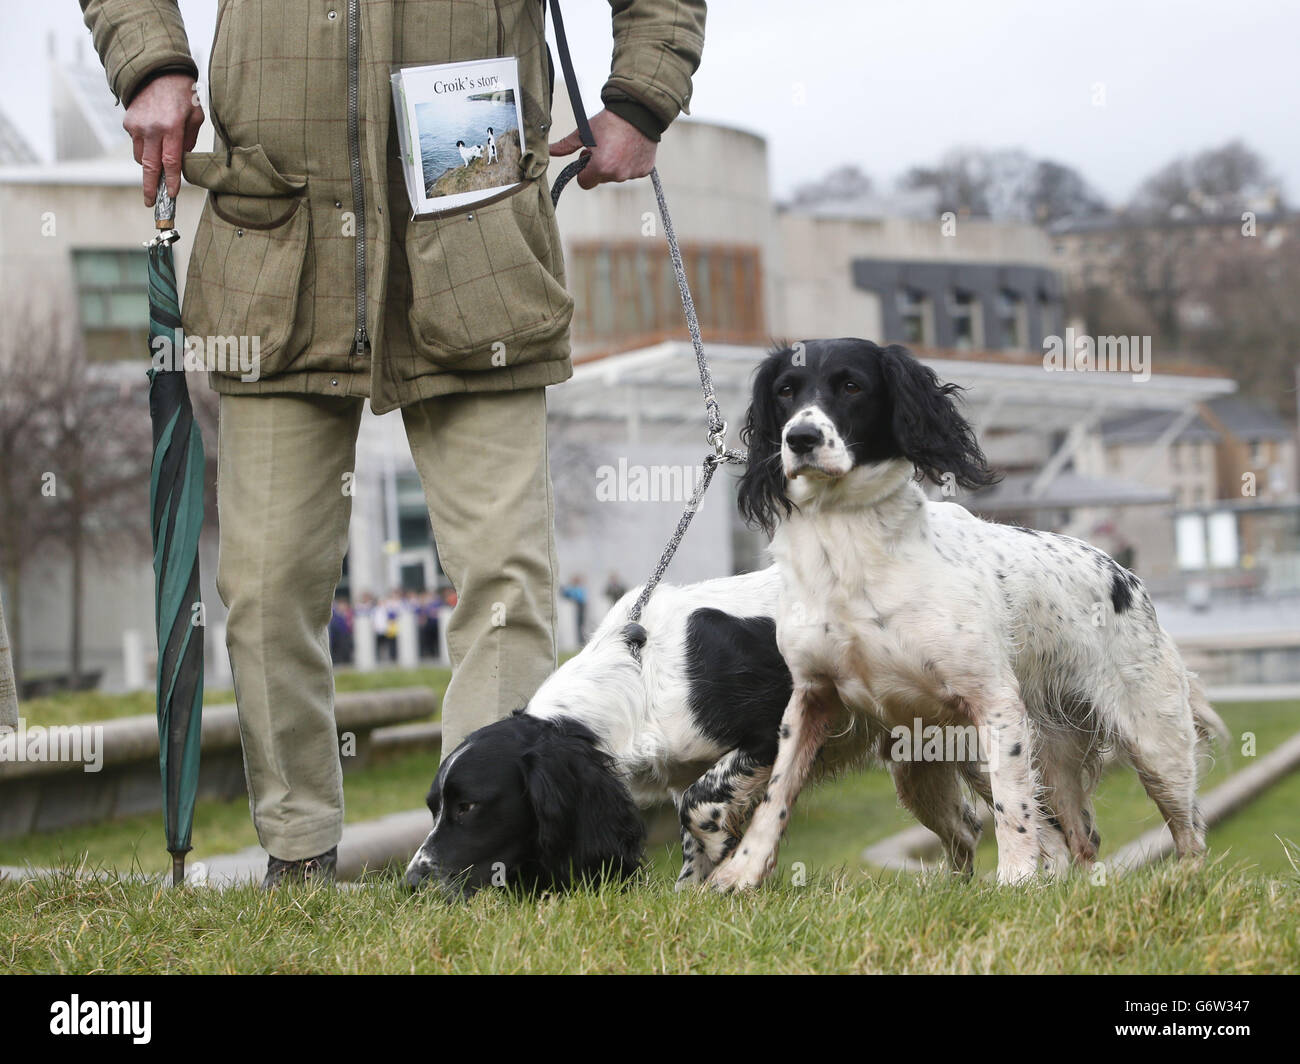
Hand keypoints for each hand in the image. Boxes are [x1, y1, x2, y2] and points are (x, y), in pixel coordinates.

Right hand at [123, 73, 204, 206]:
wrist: (157, 72)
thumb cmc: (183, 96)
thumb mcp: (195, 117)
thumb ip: (189, 142)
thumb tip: (181, 164)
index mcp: (172, 127)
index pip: (171, 162)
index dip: (170, 181)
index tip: (171, 195)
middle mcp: (151, 128)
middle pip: (149, 166)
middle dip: (150, 187)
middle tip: (151, 203)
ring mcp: (137, 126)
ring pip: (140, 158)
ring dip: (149, 168)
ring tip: (158, 171)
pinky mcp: (128, 123)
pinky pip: (136, 145)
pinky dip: (145, 149)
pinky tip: (154, 139)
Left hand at [549, 108, 656, 189]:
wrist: (639, 110)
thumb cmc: (609, 120)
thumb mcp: (585, 132)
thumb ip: (566, 145)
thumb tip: (548, 151)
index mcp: (600, 168)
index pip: (584, 183)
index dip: (583, 170)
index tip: (588, 157)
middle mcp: (617, 175)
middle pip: (601, 178)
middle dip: (600, 166)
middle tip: (605, 146)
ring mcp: (633, 174)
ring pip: (617, 175)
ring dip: (616, 164)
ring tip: (619, 144)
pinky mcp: (645, 170)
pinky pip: (632, 171)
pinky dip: (630, 162)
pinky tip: (631, 147)